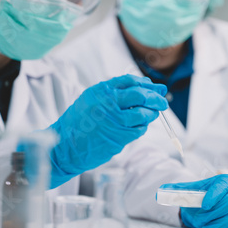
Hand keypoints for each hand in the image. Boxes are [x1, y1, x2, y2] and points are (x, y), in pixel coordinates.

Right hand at [50, 75, 167, 186]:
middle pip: (141, 96)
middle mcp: (109, 104)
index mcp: (101, 91)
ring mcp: (115, 121)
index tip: (155, 87)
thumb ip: (113, 92)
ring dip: (152, 114)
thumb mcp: (90, 99)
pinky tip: (140, 126)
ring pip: (143, 114)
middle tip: (163, 101)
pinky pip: (138, 130)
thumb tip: (142, 87)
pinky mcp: (119, 137)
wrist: (65, 146)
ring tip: (153, 114)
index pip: (130, 81)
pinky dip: (142, 127)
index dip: (146, 84)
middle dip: (156, 98)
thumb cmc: (78, 123)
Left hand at [160, 175, 227, 227]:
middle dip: (215, 212)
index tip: (204, 205)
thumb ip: (175, 190)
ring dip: (222, 223)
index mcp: (225, 180)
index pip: (223, 185)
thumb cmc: (200, 197)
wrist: (207, 207)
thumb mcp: (188, 192)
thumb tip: (161, 190)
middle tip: (200, 220)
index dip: (215, 195)